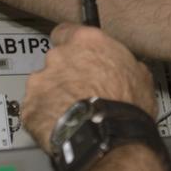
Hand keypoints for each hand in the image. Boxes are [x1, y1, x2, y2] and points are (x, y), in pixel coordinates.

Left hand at [22, 23, 155, 146]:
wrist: (106, 139)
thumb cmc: (126, 108)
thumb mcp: (141, 77)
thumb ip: (125, 63)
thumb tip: (129, 67)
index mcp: (86, 42)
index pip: (66, 31)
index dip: (71, 45)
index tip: (77, 55)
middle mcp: (59, 56)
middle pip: (55, 60)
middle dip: (64, 74)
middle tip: (81, 92)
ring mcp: (40, 81)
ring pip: (43, 85)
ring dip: (53, 96)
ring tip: (72, 113)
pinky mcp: (29, 107)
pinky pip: (34, 110)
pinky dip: (44, 117)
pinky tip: (61, 126)